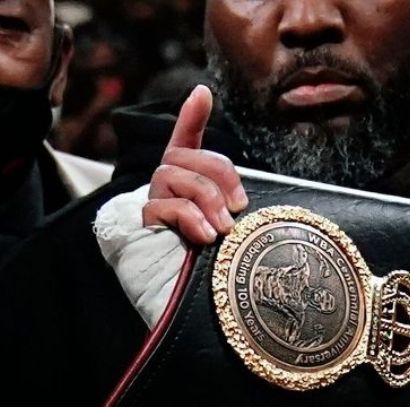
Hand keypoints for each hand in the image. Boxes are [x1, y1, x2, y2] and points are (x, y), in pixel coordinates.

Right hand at [141, 85, 247, 245]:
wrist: (177, 288)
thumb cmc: (207, 255)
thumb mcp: (225, 222)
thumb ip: (229, 200)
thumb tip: (241, 194)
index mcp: (188, 180)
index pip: (186, 140)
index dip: (192, 116)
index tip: (203, 92)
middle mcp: (166, 184)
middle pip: (185, 156)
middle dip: (218, 177)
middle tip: (237, 208)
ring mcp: (153, 200)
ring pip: (175, 177)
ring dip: (207, 200)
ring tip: (224, 229)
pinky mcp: (143, 221)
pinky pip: (166, 205)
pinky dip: (192, 219)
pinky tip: (206, 236)